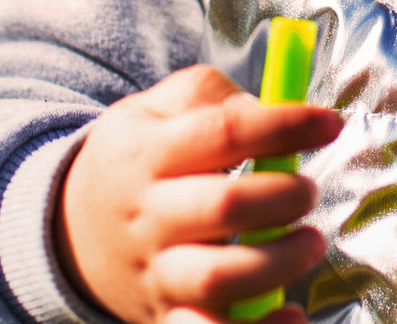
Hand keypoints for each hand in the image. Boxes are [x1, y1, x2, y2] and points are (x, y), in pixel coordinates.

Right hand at [60, 63, 344, 323]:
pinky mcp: (165, 318)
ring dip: (279, 262)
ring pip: (217, 279)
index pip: (222, 133)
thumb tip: (266, 108)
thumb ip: (208, 95)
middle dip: (283, 196)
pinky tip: (290, 313)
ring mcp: (157, 273)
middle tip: (307, 190)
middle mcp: (151, 216)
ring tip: (308, 242)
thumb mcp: (151, 110)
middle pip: (222, 206)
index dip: (283, 125)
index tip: (328, 122)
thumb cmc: (133, 160)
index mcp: (149, 154)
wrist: (68, 231)